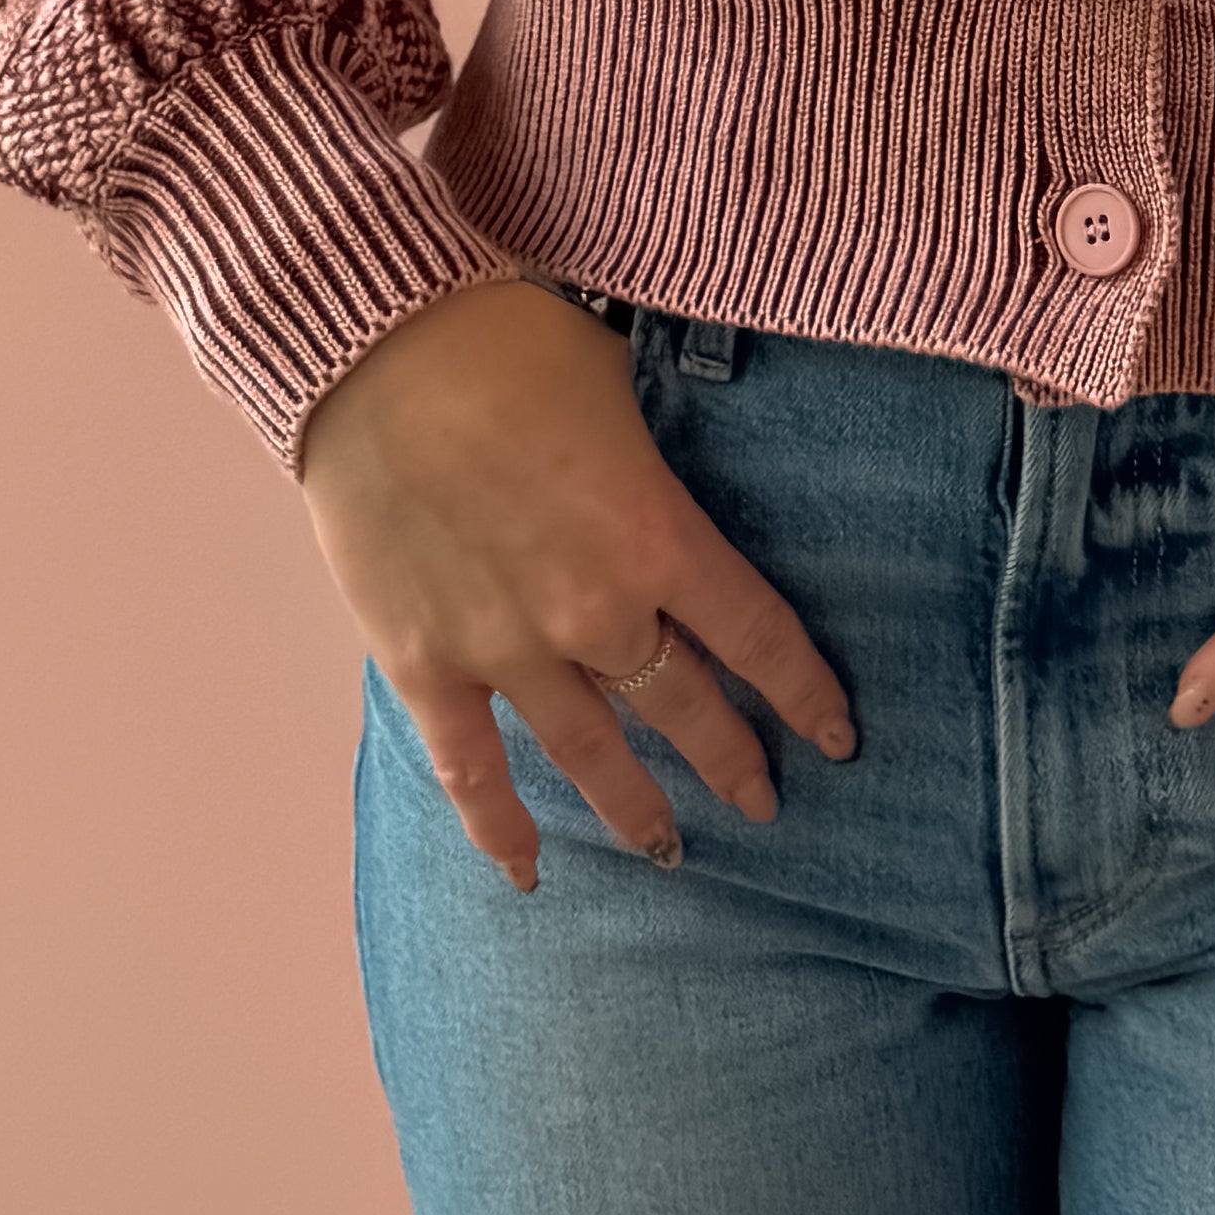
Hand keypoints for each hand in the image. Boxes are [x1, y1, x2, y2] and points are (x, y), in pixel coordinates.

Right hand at [297, 279, 856, 890]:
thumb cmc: (507, 339)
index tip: (837, 737)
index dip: (804, 692)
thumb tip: (672, 489)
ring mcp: (507, 648)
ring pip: (592, 754)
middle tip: (763, 801)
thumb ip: (652, 464)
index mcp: (656, 536)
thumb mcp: (621, 383)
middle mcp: (595, 612)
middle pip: (685, 707)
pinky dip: (498, 828)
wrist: (377, 343)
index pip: (757, 636)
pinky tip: (528, 874)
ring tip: (670, 850)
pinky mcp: (427, 663)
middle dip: (732, 759)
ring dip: (635, 808)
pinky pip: (471, 769)